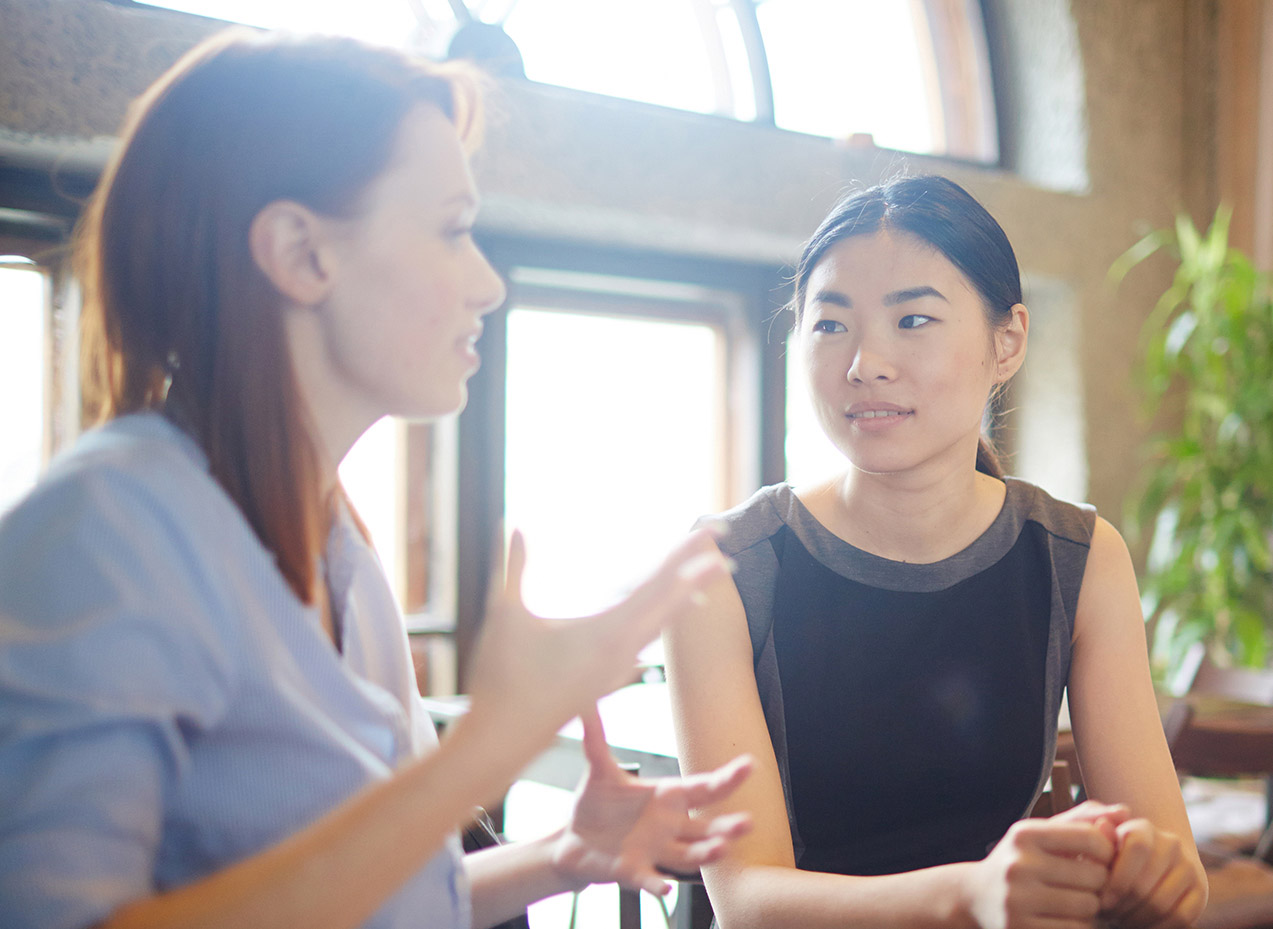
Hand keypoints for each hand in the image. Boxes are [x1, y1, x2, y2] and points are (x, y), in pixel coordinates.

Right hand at [463, 529, 730, 759]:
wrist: (504, 741)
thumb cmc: (502, 680)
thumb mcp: (505, 615)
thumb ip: (513, 567)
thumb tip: (512, 524)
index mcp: (607, 631)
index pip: (658, 584)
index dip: (686, 555)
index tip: (712, 532)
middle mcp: (622, 650)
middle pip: (672, 601)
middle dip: (699, 571)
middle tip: (724, 544)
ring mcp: (617, 667)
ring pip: (661, 623)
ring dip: (683, 596)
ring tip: (703, 577)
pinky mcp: (607, 679)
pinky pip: (646, 640)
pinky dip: (661, 618)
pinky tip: (663, 614)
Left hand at [551, 706, 752, 894]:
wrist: (574, 838)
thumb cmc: (596, 803)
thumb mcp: (598, 769)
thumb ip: (596, 739)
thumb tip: (585, 702)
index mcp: (667, 796)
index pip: (703, 787)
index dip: (727, 778)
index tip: (749, 765)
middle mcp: (669, 826)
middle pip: (706, 826)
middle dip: (728, 826)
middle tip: (748, 822)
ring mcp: (655, 851)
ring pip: (688, 855)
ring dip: (705, 853)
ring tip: (721, 848)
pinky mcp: (635, 871)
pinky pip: (651, 880)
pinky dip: (658, 885)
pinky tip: (666, 889)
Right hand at [964, 802, 1124, 928]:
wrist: (973, 896)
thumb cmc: (1020, 861)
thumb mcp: (1041, 834)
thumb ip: (1082, 821)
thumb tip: (1123, 813)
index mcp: (1024, 835)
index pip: (1091, 839)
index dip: (1107, 852)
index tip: (1100, 860)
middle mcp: (1019, 864)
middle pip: (1094, 877)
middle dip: (1098, 883)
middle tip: (1086, 885)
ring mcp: (1018, 900)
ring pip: (1088, 907)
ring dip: (1090, 907)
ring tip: (1075, 901)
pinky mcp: (1021, 928)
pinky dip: (1077, 925)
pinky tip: (1063, 918)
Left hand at [1098, 818, 1206, 928]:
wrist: (1152, 862)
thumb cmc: (1116, 856)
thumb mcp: (1103, 845)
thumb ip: (1100, 838)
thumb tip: (1102, 825)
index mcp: (1144, 828)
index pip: (1137, 850)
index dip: (1118, 880)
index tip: (1103, 901)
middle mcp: (1171, 844)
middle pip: (1145, 884)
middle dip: (1123, 906)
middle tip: (1109, 915)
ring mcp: (1189, 867)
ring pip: (1161, 904)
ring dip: (1137, 919)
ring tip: (1121, 920)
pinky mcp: (1201, 890)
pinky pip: (1182, 917)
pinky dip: (1159, 927)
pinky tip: (1141, 926)